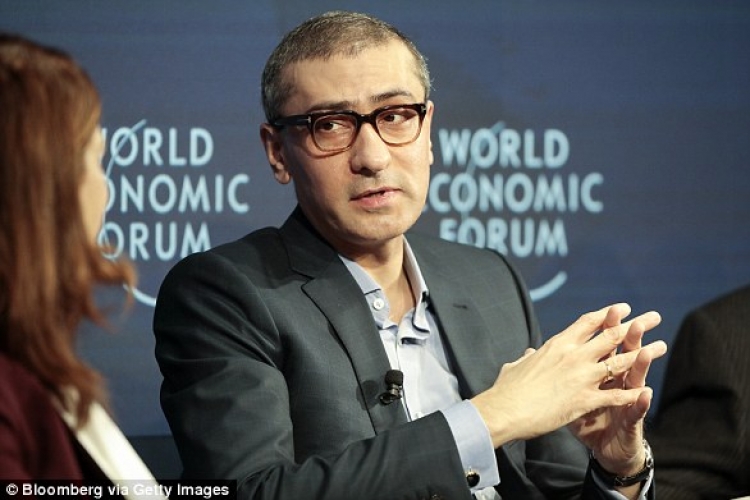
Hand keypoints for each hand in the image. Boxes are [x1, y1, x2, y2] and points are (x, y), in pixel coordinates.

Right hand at [472, 303, 666, 451]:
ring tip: (662, 346)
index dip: (608, 314)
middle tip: (654, 317)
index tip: (623, 308)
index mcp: (558, 344)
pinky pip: (615, 395)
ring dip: (643, 354)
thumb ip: (528, 357)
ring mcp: (581, 377)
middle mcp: (573, 356)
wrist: (504, 409)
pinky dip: (632, 393)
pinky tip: (646, 390)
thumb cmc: (507, 388)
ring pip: (620, 362)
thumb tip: (530, 353)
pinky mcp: (584, 400)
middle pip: (611, 336)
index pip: (588, 322)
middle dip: (636, 325)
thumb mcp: (517, 365)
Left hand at [569, 305, 664, 477]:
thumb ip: (554, 371)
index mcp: (600, 372)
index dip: (609, 326)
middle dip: (631, 337)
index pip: (605, 344)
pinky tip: (646, 394)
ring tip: (648, 350)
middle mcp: (617, 382)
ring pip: (635, 378)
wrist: (607, 448)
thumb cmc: (587, 420)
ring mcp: (626, 399)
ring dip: (641, 364)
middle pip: (624, 354)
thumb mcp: (567, 394)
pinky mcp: (629, 421)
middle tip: (640, 319)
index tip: (615, 308)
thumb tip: (533, 353)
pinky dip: (640, 402)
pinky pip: (635, 411)